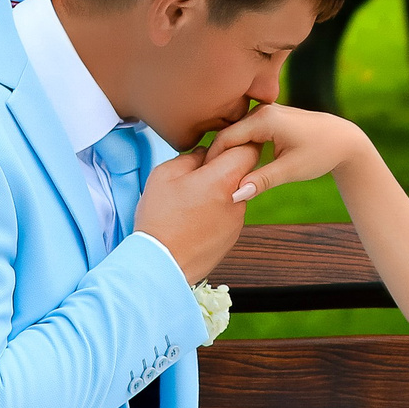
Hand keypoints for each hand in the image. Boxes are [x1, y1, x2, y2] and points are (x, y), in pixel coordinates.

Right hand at [134, 140, 261, 282]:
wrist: (162, 263)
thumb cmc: (160, 218)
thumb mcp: (165, 175)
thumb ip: (190, 158)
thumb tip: (204, 154)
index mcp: (223, 180)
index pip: (248, 149)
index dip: (235, 144)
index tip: (217, 149)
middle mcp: (238, 200)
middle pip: (245, 172)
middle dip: (227, 167)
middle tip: (201, 173)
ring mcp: (238, 221)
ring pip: (237, 194)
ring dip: (222, 191)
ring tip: (193, 201)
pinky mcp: (233, 237)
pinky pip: (230, 214)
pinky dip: (218, 211)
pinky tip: (196, 218)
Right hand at [204, 103, 368, 203]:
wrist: (345, 141)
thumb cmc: (321, 153)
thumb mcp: (290, 170)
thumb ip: (260, 181)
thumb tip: (234, 195)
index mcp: (264, 119)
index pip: (224, 138)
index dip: (212, 160)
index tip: (204, 180)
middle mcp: (262, 110)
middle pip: (227, 134)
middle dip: (217, 157)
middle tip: (207, 182)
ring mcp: (266, 112)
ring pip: (236, 133)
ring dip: (228, 153)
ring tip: (218, 176)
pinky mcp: (270, 117)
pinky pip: (246, 132)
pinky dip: (239, 148)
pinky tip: (236, 166)